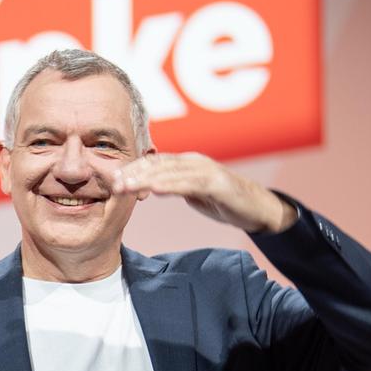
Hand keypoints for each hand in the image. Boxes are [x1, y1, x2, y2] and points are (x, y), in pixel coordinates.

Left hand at [110, 152, 296, 233]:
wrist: (258, 208)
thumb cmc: (224, 200)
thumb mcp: (194, 192)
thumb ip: (174, 186)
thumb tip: (149, 186)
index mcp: (187, 163)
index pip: (154, 162)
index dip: (132, 169)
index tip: (112, 180)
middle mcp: (194, 162)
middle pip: (158, 163)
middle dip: (133, 173)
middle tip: (113, 183)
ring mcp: (207, 171)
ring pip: (171, 172)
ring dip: (146, 179)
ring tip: (127, 187)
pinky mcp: (218, 184)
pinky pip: (191, 183)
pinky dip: (172, 185)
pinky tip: (156, 190)